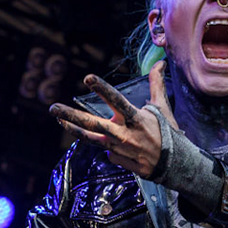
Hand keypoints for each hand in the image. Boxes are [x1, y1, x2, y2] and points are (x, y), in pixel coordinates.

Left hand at [48, 63, 177, 179]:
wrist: (174, 164)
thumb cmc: (168, 133)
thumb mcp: (162, 107)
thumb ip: (156, 84)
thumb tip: (160, 63)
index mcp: (135, 118)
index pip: (116, 100)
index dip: (102, 89)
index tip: (87, 78)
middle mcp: (123, 134)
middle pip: (92, 124)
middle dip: (70, 115)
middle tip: (52, 107)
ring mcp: (118, 149)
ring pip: (90, 139)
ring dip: (73, 128)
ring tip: (59, 119)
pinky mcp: (118, 160)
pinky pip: (106, 150)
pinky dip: (108, 145)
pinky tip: (118, 145)